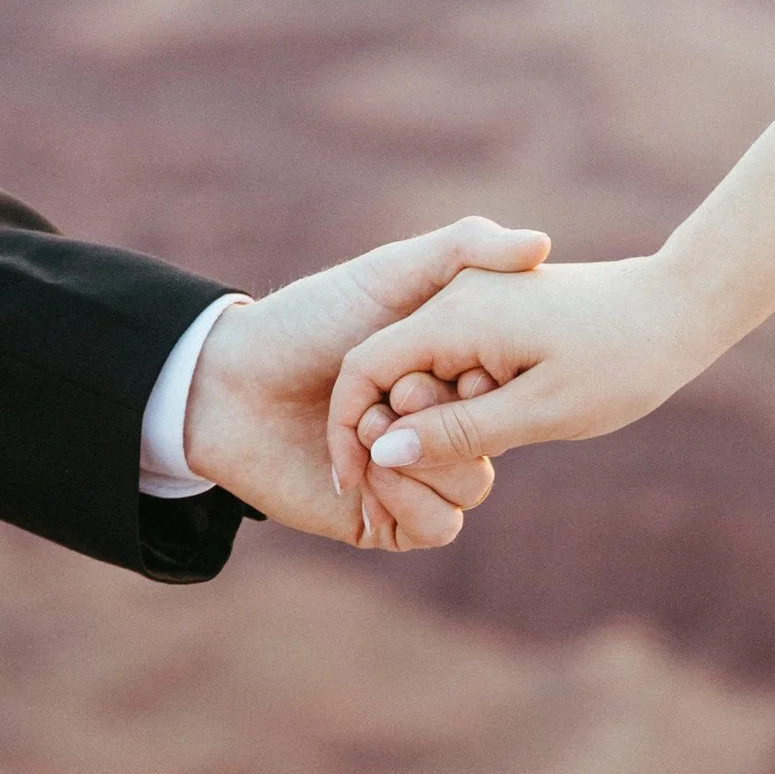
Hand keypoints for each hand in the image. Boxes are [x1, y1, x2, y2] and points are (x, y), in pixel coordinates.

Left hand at [183, 214, 549, 549]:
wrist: (232, 382)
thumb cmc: (311, 318)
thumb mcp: (391, 271)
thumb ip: (464, 247)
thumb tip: (542, 245)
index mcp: (455, 372)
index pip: (510, 390)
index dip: (488, 380)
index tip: (453, 364)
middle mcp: (442, 425)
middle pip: (494, 441)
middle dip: (448, 419)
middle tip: (399, 393)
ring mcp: (415, 475)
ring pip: (471, 490)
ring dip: (424, 458)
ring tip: (368, 430)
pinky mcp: (385, 519)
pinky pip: (436, 528)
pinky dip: (408, 498)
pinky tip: (366, 470)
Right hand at [326, 254, 702, 540]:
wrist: (680, 307)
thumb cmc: (619, 362)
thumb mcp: (540, 411)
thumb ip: (458, 430)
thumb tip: (385, 450)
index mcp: (455, 315)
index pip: (366, 371)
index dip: (353, 431)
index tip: (357, 487)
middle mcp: (455, 295)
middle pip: (389, 369)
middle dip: (393, 430)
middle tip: (410, 489)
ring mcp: (476, 297)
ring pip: (421, 366)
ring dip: (430, 417)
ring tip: (464, 461)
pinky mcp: (498, 307)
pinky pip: (452, 357)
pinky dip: (456, 398)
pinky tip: (490, 428)